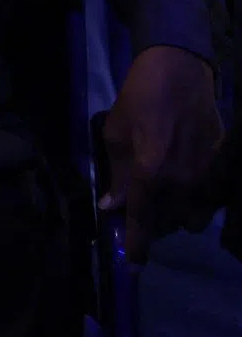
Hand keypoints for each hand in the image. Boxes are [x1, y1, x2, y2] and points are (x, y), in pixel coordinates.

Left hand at [101, 45, 223, 262]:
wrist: (179, 72)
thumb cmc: (139, 98)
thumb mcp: (115, 132)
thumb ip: (116, 174)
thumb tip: (112, 207)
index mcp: (149, 173)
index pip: (142, 220)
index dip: (137, 245)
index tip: (132, 265)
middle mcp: (182, 182)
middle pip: (168, 224)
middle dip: (152, 224)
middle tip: (139, 210)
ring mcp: (207, 177)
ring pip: (192, 217)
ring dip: (175, 215)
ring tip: (161, 197)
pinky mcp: (223, 169)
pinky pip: (211, 202)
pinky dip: (197, 202)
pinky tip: (185, 187)